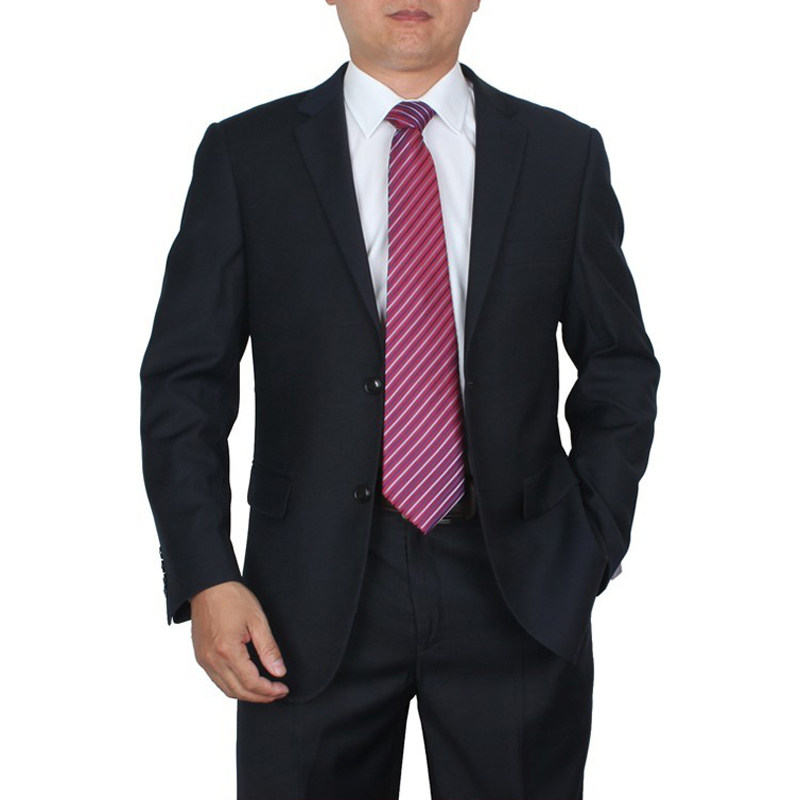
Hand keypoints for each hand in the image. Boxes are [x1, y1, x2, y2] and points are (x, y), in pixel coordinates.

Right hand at [190, 580, 289, 702]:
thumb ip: (269, 649)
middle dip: (260, 696)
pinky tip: (246, 680)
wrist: (208, 585)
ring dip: (246, 694)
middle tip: (277, 692)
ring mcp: (203, 660)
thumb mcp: (257, 620)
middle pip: (238, 691)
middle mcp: (212, 660)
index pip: (251, 683)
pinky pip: (217, 680)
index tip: (282, 688)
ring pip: (226, 689)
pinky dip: (233, 685)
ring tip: (264, 690)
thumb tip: (279, 671)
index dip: (269, 690)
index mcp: (227, 651)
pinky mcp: (200, 657)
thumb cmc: (232, 597)